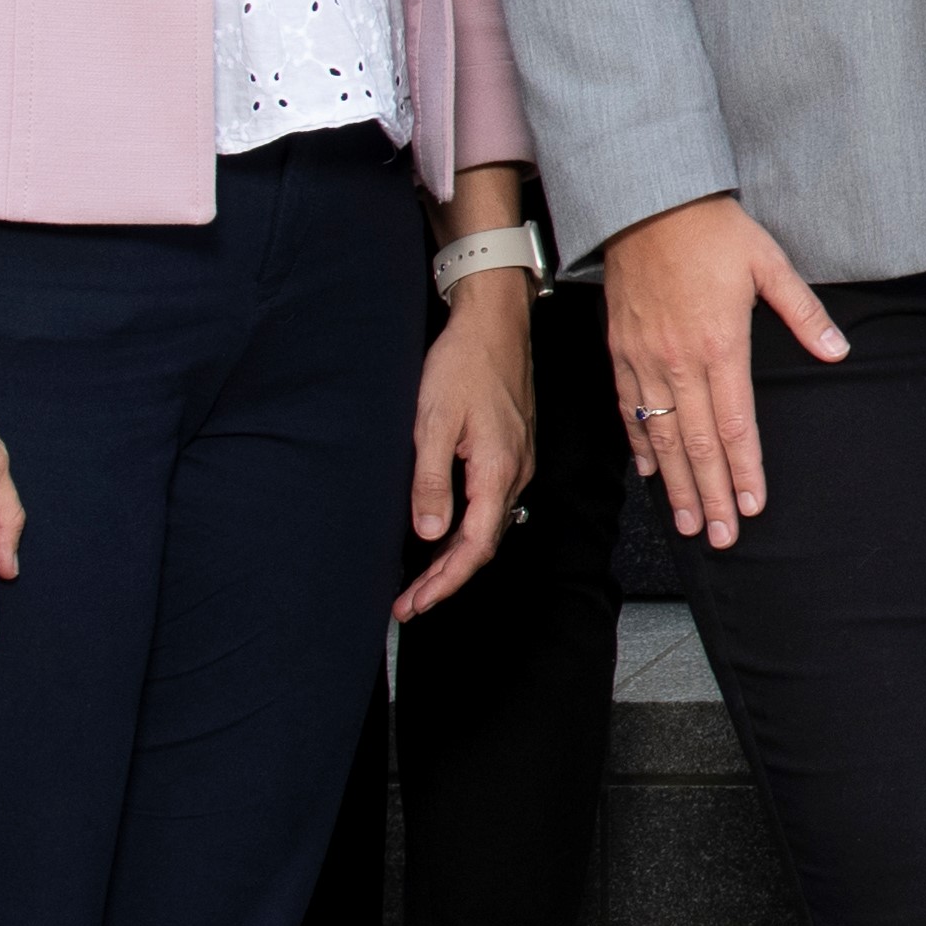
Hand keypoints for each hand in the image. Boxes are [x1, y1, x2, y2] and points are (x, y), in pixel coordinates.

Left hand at [397, 268, 532, 620]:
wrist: (494, 322)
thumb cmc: (464, 363)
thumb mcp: (433, 423)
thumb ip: (431, 482)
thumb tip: (429, 533)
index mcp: (498, 472)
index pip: (474, 547)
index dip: (444, 582)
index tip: (414, 603)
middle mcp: (515, 473)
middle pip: (483, 543)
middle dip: (446, 578)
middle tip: (409, 602)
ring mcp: (516, 462)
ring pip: (488, 525)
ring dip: (454, 556)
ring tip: (420, 578)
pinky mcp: (510, 450)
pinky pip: (491, 504)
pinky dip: (466, 529)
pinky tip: (444, 532)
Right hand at [607, 194, 849, 550]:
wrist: (647, 202)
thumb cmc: (713, 231)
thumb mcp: (770, 263)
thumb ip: (803, 313)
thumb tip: (838, 351)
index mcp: (721, 345)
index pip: (736, 424)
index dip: (744, 470)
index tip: (751, 506)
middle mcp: (679, 362)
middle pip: (698, 443)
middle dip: (710, 494)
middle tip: (719, 536)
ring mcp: (645, 359)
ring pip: (661, 436)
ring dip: (675, 484)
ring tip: (686, 523)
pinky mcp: (621, 350)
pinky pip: (629, 409)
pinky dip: (639, 445)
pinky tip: (650, 473)